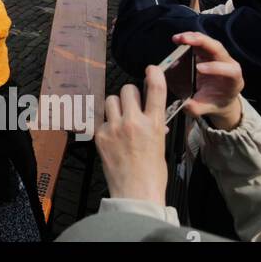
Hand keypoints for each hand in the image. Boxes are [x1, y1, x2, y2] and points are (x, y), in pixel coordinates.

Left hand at [95, 66, 168, 206]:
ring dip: (116, 106)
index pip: (155, 90)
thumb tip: (153, 118)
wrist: (135, 192)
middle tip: (132, 106)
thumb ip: (155, 126)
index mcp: (154, 124)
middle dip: (130, 95)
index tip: (151, 69)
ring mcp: (115, 127)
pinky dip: (107, 124)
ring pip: (111, 100)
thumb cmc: (152, 173)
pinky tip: (112, 137)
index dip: (154, 74)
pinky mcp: (100, 135)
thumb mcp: (160, 145)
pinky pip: (102, 118)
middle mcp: (134, 122)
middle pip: (127, 90)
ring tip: (120, 120)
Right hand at [175, 32, 244, 129]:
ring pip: (209, 42)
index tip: (198, 69)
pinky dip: (190, 38)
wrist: (220, 98)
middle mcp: (228, 64)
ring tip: (179, 38)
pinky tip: (179, 39)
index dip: (215, 67)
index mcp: (233, 79)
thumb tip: (186, 105)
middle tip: (184, 40)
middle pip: (218, 49)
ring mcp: (218, 57)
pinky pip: (201, 42)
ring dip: (194, 38)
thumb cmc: (215, 102)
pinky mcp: (208, 53)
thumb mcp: (207, 109)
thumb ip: (197, 108)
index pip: (230, 70)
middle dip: (202, 42)